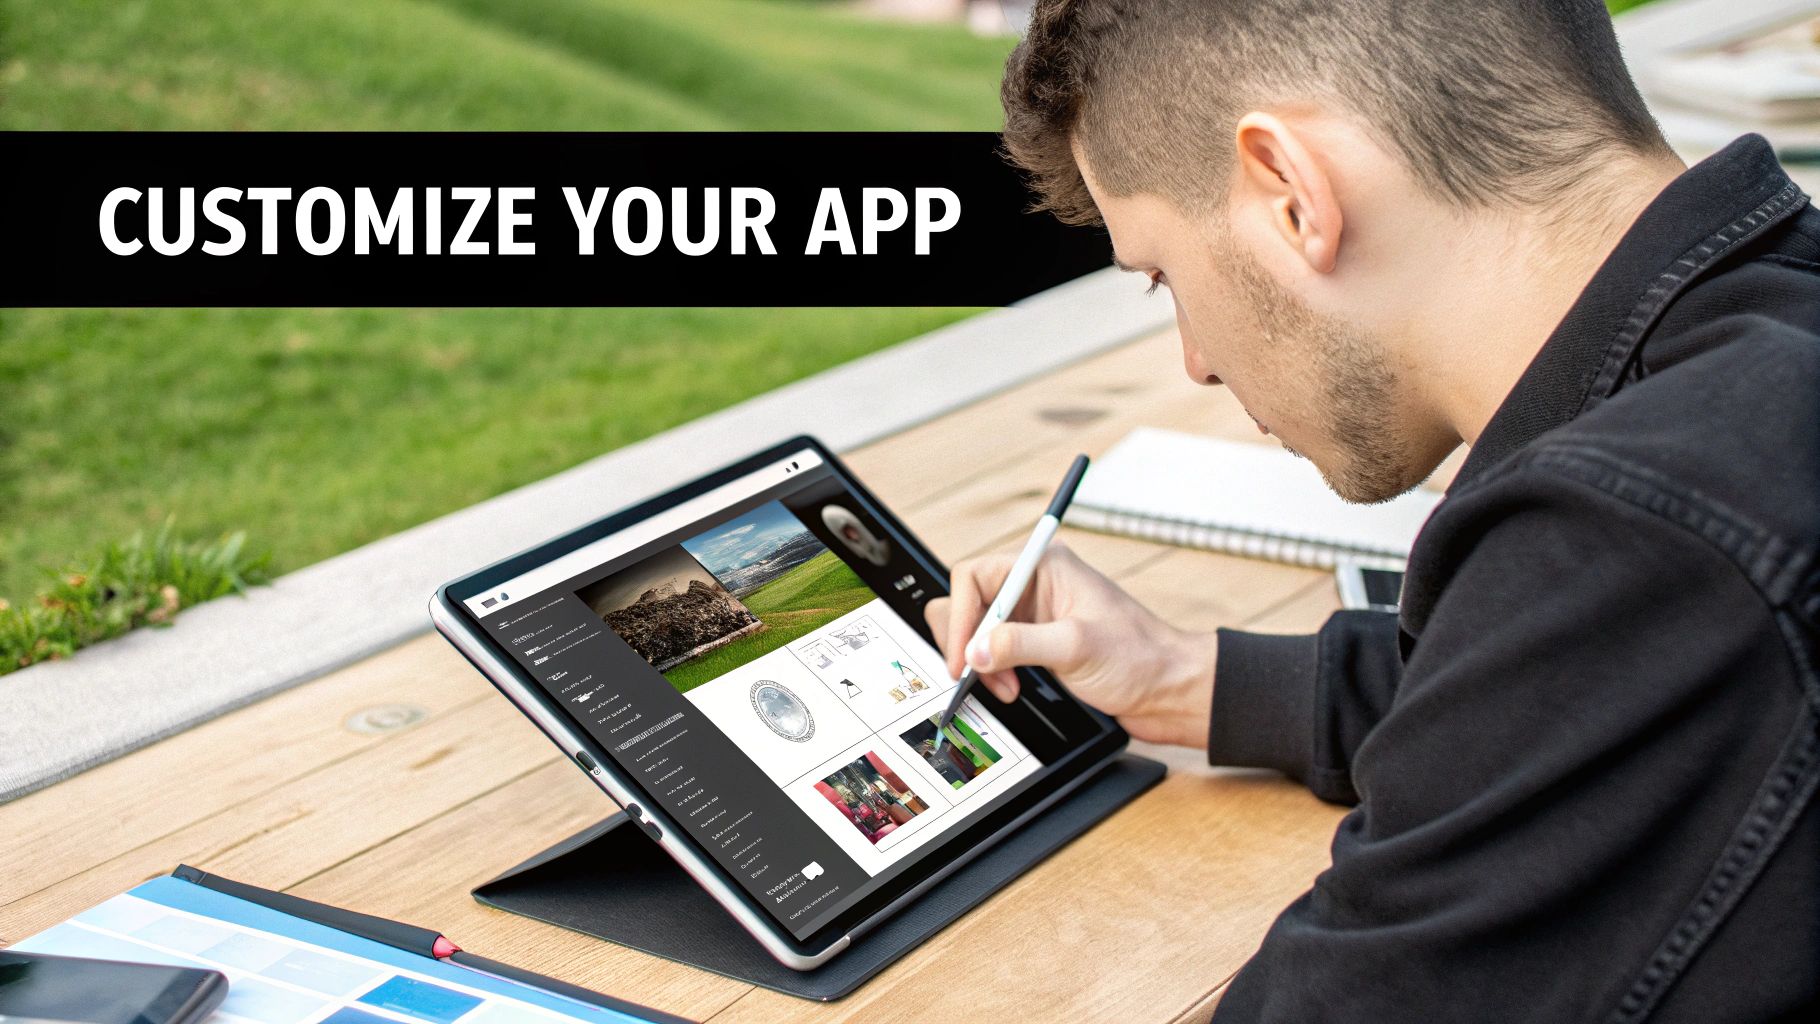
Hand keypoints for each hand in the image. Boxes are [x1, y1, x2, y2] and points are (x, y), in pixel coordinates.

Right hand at [924, 542, 1217, 748]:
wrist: (1168, 690)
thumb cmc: (1140, 657)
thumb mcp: (1077, 647)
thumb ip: (1021, 645)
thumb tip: (974, 651)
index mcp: (1044, 566)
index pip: (975, 576)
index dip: (961, 617)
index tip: (962, 656)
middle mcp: (1034, 585)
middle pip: (968, 600)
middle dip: (967, 641)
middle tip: (972, 674)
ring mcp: (1033, 614)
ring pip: (976, 629)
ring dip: (978, 661)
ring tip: (1003, 687)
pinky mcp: (1034, 642)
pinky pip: (992, 650)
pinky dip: (991, 672)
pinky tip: (1010, 688)